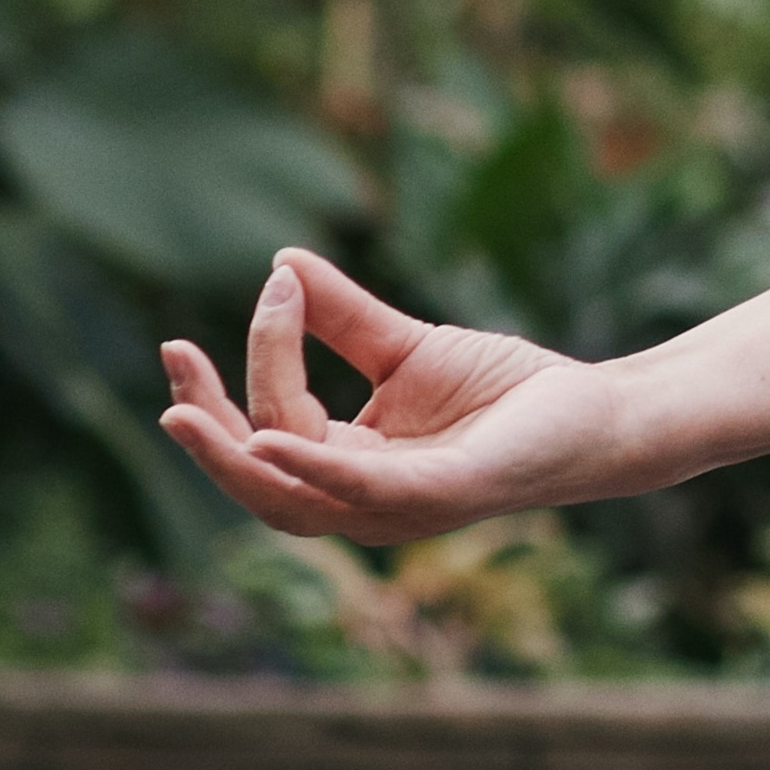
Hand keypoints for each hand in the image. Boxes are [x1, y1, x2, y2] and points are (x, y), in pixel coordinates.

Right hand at [154, 247, 610, 543]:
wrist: (597, 410)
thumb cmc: (506, 392)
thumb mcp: (407, 347)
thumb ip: (343, 316)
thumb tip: (281, 261)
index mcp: (349, 467)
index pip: (272, 424)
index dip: (258, 358)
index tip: (276, 281)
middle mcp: (362, 501)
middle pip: (258, 477)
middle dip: (205, 424)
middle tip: (173, 359)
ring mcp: (398, 508)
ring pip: (289, 497)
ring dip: (230, 455)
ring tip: (182, 410)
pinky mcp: (442, 496)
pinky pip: (360, 491)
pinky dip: (312, 470)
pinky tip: (268, 441)